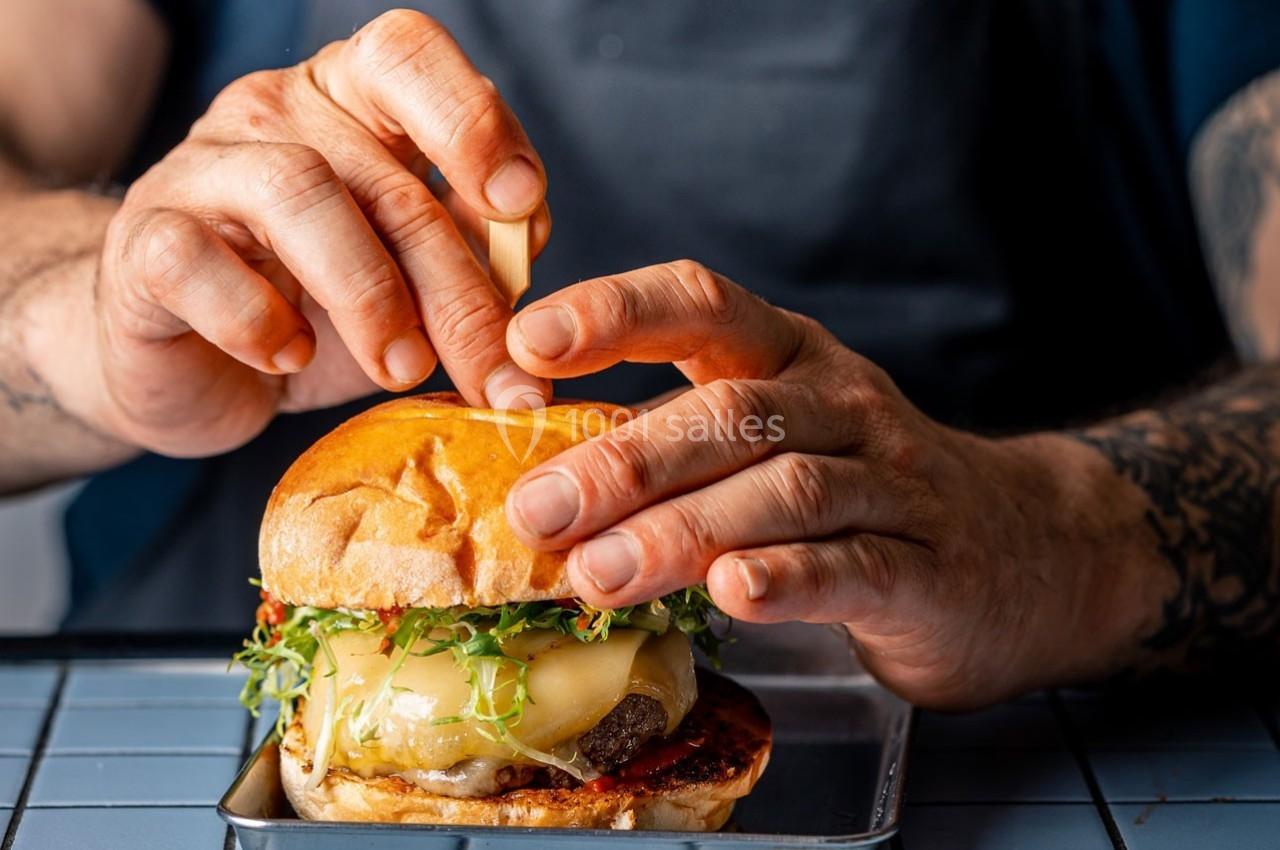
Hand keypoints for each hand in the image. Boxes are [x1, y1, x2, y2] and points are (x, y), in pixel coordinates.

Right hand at [82, 10, 549, 455]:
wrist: (190, 366)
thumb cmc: (317, 312)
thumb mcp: (413, 279)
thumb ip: (472, 247)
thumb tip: (523, 245)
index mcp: (351, 103)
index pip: (408, 56)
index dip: (473, 118)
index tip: (520, 202)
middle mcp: (274, 114)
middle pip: (385, 174)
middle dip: (457, 287)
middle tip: (495, 373)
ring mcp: (201, 172)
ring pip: (299, 194)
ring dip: (371, 296)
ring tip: (404, 368)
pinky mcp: (142, 246)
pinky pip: (196, 262)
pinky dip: (255, 319)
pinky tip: (287, 359)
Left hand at [502, 260, 1142, 707]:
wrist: (1026, 551)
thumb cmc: (863, 491)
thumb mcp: (778, 436)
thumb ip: (681, 446)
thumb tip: (545, 479)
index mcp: (791, 355)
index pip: (700, 305)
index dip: (616, 313)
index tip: (527, 343)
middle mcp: (842, 404)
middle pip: (729, 412)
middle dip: (627, 460)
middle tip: (539, 510)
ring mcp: (892, 485)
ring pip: (784, 490)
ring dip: (682, 530)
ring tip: (598, 573)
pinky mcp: (927, 570)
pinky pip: (853, 568)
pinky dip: (787, 578)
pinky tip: (731, 594)